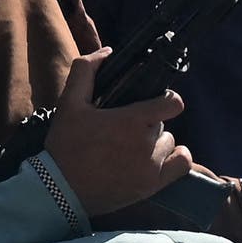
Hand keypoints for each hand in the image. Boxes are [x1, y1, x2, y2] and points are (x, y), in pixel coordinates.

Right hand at [41, 55, 195, 219]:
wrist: (60, 190)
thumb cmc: (65, 146)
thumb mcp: (69, 103)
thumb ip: (86, 71)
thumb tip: (107, 52)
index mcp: (131, 120)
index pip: (171, 103)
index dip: (164, 100)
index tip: (152, 104)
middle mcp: (146, 143)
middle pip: (163, 124)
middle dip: (147, 125)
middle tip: (123, 132)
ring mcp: (151, 166)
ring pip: (168, 144)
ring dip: (156, 144)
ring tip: (132, 149)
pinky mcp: (151, 185)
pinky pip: (181, 166)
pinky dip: (176, 159)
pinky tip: (161, 158)